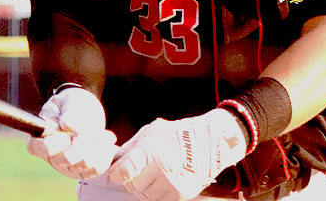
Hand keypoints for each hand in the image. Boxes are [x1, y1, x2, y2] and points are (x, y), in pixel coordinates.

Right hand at [27, 87, 117, 179]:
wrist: (85, 110)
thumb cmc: (73, 104)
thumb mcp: (70, 100)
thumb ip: (69, 110)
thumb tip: (67, 124)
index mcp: (40, 138)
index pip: (38, 148)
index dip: (52, 143)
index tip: (65, 130)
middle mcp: (52, 156)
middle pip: (67, 158)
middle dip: (83, 140)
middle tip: (89, 127)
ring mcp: (68, 166)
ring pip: (85, 163)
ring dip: (97, 145)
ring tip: (102, 132)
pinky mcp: (84, 170)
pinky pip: (97, 168)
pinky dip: (106, 153)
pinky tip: (107, 139)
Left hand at [107, 108, 247, 200]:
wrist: (210, 142)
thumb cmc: (178, 134)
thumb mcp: (152, 132)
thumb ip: (131, 147)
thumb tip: (115, 160)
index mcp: (151, 151)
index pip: (122, 172)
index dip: (117, 172)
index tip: (118, 169)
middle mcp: (160, 170)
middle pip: (131, 185)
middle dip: (132, 178)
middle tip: (140, 168)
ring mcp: (171, 185)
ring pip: (143, 195)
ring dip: (143, 186)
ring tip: (153, 172)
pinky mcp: (179, 195)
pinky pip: (157, 200)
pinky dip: (156, 192)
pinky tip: (162, 179)